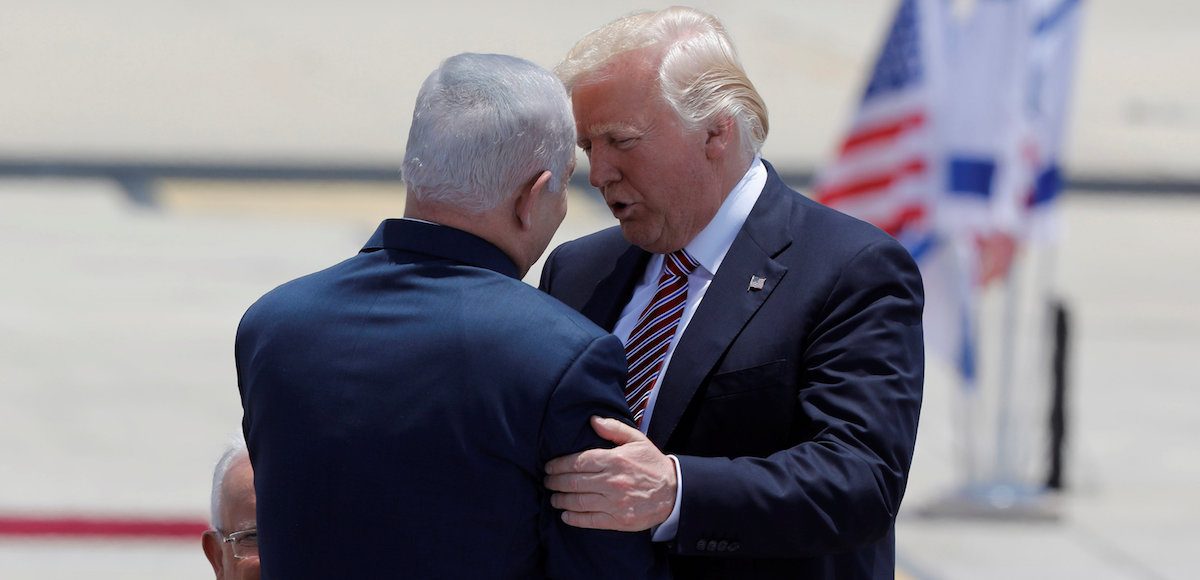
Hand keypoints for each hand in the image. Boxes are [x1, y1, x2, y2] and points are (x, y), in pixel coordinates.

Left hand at [544, 416, 676, 530]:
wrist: (674, 493)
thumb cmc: (652, 464)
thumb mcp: (637, 440)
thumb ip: (614, 428)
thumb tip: (592, 420)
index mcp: (615, 460)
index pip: (579, 461)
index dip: (559, 464)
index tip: (549, 466)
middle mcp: (612, 481)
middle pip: (574, 481)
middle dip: (555, 481)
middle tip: (546, 481)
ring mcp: (614, 503)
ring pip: (578, 501)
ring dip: (561, 499)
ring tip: (553, 497)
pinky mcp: (618, 520)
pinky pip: (589, 520)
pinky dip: (574, 518)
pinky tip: (565, 514)